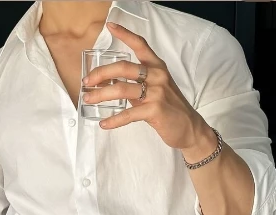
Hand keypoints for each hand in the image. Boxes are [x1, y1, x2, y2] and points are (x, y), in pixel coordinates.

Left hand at [81, 22, 209, 149]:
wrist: (189, 127)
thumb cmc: (170, 108)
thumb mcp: (154, 90)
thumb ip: (135, 85)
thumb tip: (108, 85)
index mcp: (157, 67)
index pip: (140, 45)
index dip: (125, 34)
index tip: (110, 26)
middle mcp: (157, 75)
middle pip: (123, 67)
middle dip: (100, 74)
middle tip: (86, 82)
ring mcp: (157, 92)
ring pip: (122, 89)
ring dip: (101, 95)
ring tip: (88, 100)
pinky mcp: (155, 110)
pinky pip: (128, 114)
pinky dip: (114, 120)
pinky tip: (104, 124)